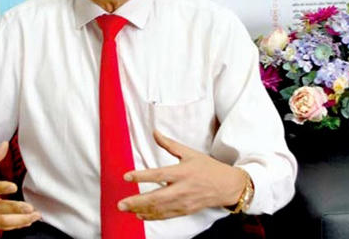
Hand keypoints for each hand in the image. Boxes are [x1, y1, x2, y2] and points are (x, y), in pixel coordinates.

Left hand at [118, 130, 245, 219]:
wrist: (228, 185)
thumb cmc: (208, 167)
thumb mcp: (189, 152)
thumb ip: (169, 144)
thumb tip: (154, 132)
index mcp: (182, 172)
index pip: (158, 175)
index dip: (141, 176)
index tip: (126, 176)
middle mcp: (182, 189)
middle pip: (156, 197)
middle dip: (137, 201)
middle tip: (121, 203)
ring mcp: (184, 202)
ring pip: (160, 209)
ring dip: (141, 210)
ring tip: (126, 209)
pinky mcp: (186, 210)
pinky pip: (167, 215)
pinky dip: (153, 216)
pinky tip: (141, 215)